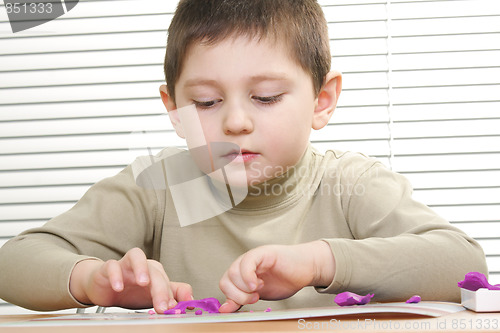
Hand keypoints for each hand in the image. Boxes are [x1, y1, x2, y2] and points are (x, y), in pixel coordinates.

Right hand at [69, 248, 192, 312]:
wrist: (104, 288)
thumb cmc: (131, 290)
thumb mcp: (152, 295)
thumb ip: (172, 294)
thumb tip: (191, 299)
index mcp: (156, 272)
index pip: (167, 281)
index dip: (172, 295)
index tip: (175, 309)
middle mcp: (143, 265)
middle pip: (155, 271)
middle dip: (160, 289)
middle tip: (162, 306)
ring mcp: (126, 264)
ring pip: (136, 256)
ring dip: (141, 267)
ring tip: (144, 283)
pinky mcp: (109, 267)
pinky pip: (112, 266)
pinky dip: (115, 275)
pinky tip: (118, 287)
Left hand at [218, 241, 334, 312]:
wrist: (306, 268)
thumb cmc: (286, 279)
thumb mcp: (260, 294)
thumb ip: (242, 299)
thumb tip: (224, 309)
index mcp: (241, 274)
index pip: (225, 285)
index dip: (232, 299)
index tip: (246, 304)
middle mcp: (243, 264)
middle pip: (226, 280)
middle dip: (239, 295)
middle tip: (254, 297)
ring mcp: (252, 257)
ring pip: (233, 272)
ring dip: (244, 288)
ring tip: (259, 289)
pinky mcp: (262, 253)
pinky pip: (247, 262)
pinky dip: (248, 276)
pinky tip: (257, 284)